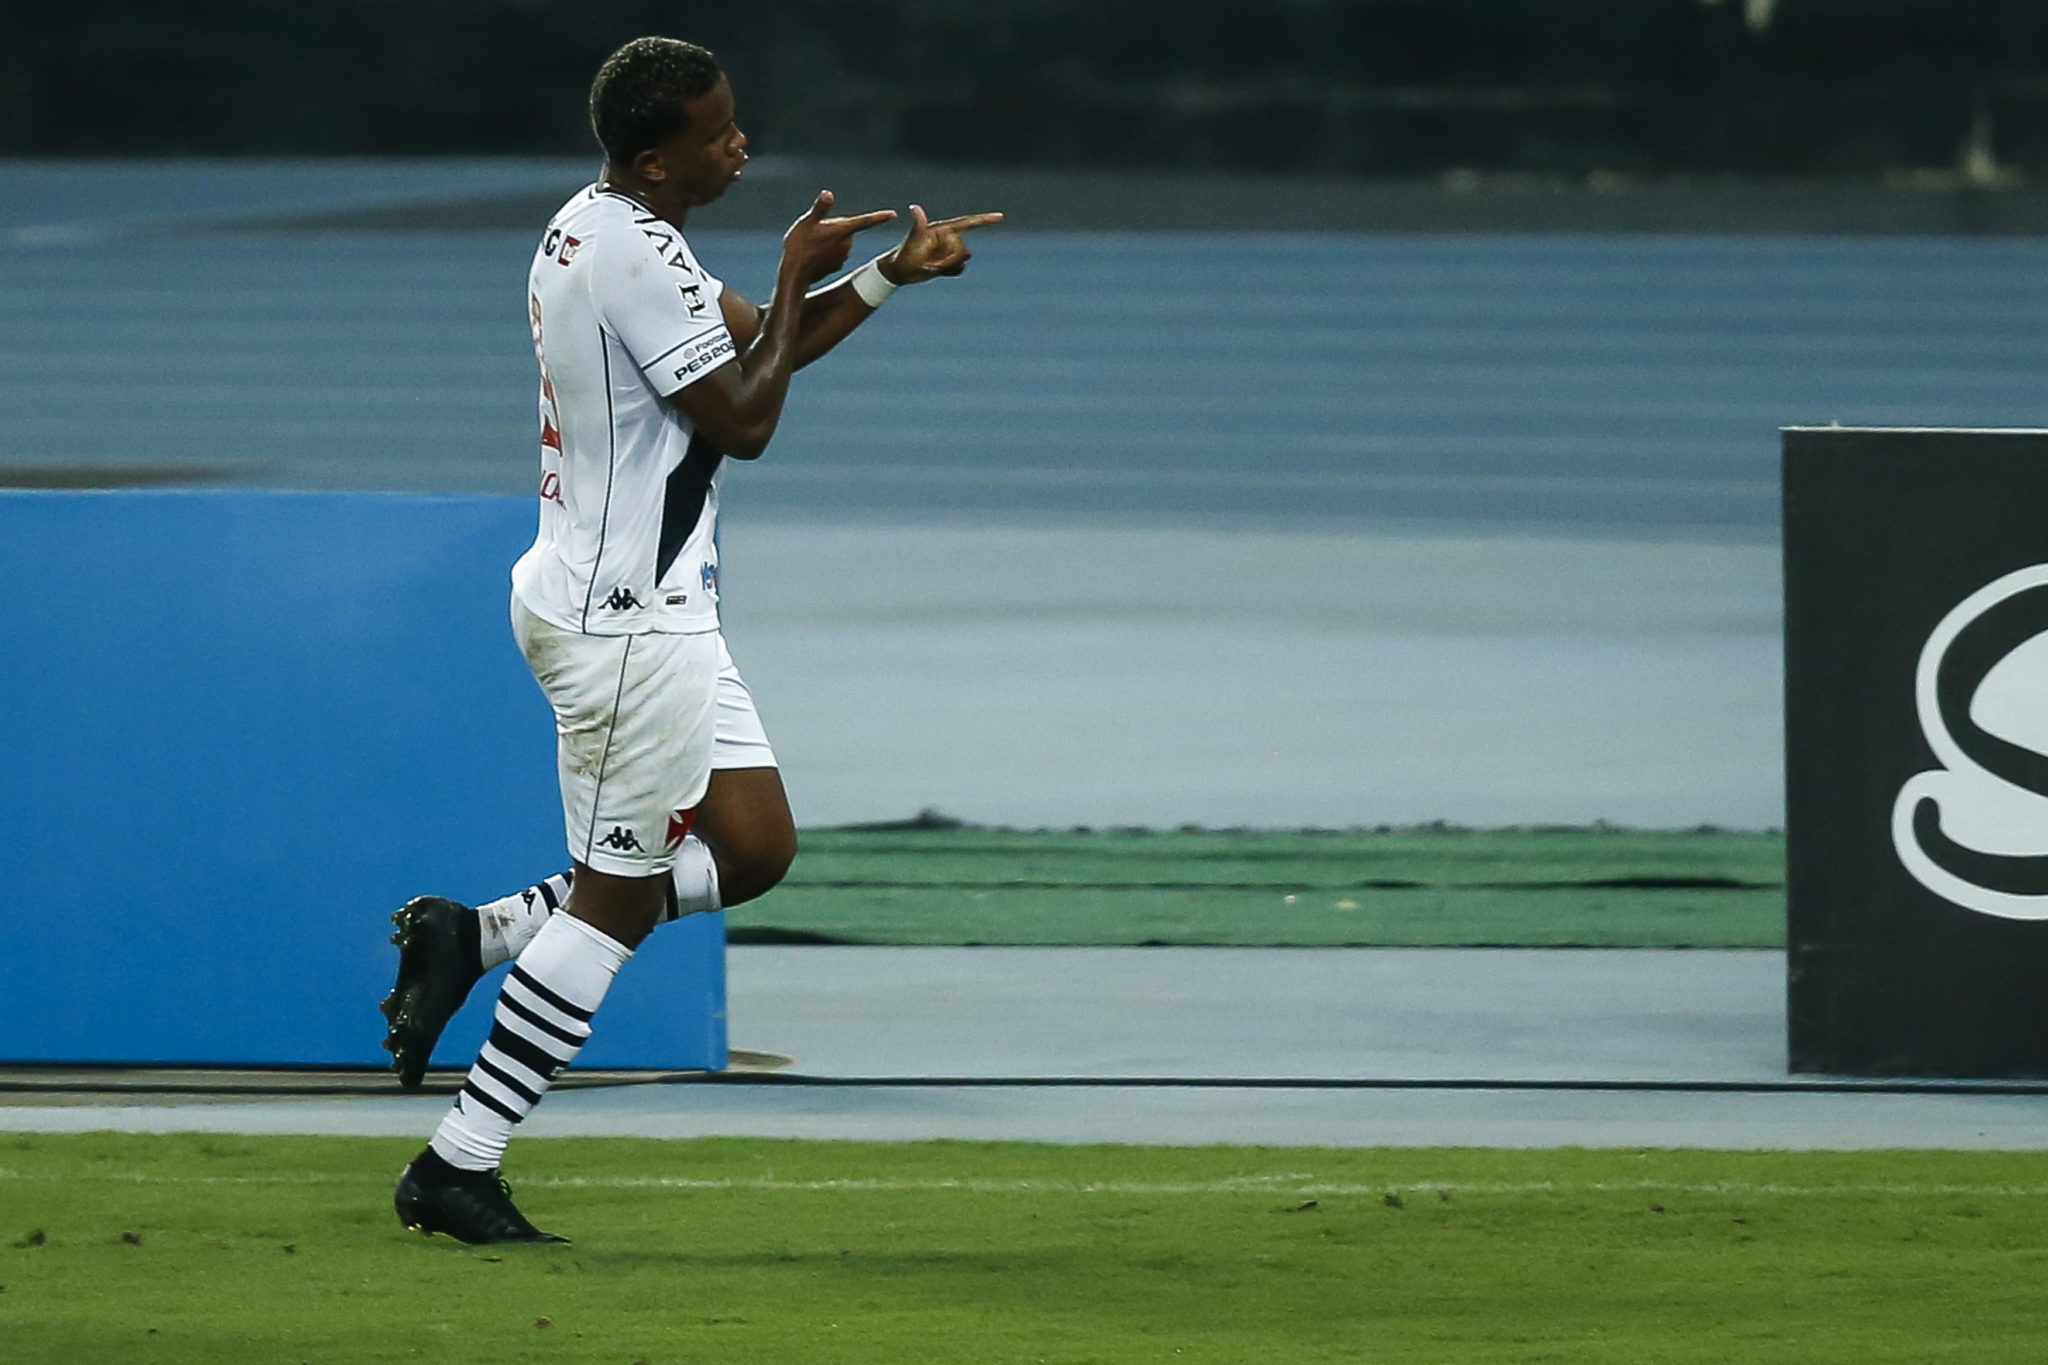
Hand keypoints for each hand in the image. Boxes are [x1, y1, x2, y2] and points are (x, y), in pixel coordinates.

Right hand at [780, 191, 897, 287]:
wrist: (795, 272)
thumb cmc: (800, 245)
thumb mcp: (807, 222)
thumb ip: (820, 208)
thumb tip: (828, 193)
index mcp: (843, 230)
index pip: (866, 221)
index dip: (880, 217)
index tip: (893, 215)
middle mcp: (847, 243)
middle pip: (844, 229)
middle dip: (832, 229)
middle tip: (813, 234)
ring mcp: (843, 256)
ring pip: (838, 242)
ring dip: (828, 241)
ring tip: (811, 245)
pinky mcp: (837, 265)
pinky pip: (833, 254)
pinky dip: (825, 253)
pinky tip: (813, 256)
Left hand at [880, 205, 1003, 284]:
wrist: (898, 271)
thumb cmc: (903, 255)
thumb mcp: (912, 241)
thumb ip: (918, 225)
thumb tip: (914, 208)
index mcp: (942, 229)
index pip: (968, 222)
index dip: (985, 220)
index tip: (1001, 217)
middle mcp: (948, 238)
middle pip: (965, 250)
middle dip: (951, 260)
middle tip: (933, 266)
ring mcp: (948, 251)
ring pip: (963, 261)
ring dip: (949, 267)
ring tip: (931, 267)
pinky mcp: (948, 263)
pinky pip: (959, 269)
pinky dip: (949, 273)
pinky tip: (936, 271)